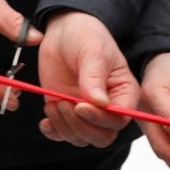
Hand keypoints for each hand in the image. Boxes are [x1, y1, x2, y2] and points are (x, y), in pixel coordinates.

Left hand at [37, 10, 139, 147]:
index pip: (118, 120)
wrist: (65, 31)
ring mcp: (85, 112)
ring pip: (81, 138)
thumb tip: (100, 103)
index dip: (99, 119)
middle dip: (80, 126)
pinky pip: (62, 134)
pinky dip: (52, 131)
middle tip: (63, 103)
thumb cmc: (86, 37)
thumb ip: (94, 77)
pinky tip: (45, 120)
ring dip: (64, 127)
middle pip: (101, 137)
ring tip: (54, 103)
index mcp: (123, 93)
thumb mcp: (92, 52)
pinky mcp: (66, 111)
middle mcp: (107, 108)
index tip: (80, 105)